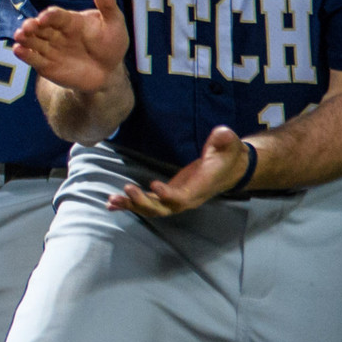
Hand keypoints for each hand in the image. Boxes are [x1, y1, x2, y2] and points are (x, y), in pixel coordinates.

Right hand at [11, 0, 129, 93]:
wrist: (107, 72)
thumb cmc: (110, 44)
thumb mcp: (114, 23)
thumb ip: (107, 5)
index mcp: (70, 21)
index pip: (57, 15)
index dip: (50, 15)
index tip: (45, 17)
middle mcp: (55, 33)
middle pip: (39, 27)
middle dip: (31, 26)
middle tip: (27, 27)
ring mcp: (49, 49)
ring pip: (33, 41)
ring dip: (24, 38)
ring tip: (19, 36)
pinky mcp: (45, 65)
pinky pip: (33, 59)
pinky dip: (25, 54)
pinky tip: (18, 50)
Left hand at [112, 126, 249, 218]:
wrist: (229, 170)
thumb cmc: (227, 156)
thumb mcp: (229, 145)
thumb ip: (225, 139)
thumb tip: (221, 132)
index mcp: (201, 187)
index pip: (184, 197)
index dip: (169, 195)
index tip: (154, 185)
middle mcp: (187, 198)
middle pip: (164, 208)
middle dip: (144, 202)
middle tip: (127, 189)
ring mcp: (176, 200)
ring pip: (153, 209)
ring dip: (132, 205)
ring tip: (112, 200)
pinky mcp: (167, 196)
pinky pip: (148, 204)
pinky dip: (130, 204)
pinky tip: (112, 203)